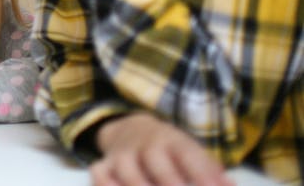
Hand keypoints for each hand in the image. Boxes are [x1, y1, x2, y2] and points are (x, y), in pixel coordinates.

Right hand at [92, 112, 232, 185]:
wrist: (133, 129)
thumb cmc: (171, 151)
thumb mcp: (193, 153)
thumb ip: (211, 172)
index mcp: (173, 141)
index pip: (188, 155)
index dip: (201, 173)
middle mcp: (146, 145)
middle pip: (157, 162)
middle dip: (171, 183)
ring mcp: (123, 154)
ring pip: (127, 170)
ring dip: (140, 185)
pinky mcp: (104, 164)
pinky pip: (99, 174)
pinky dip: (106, 184)